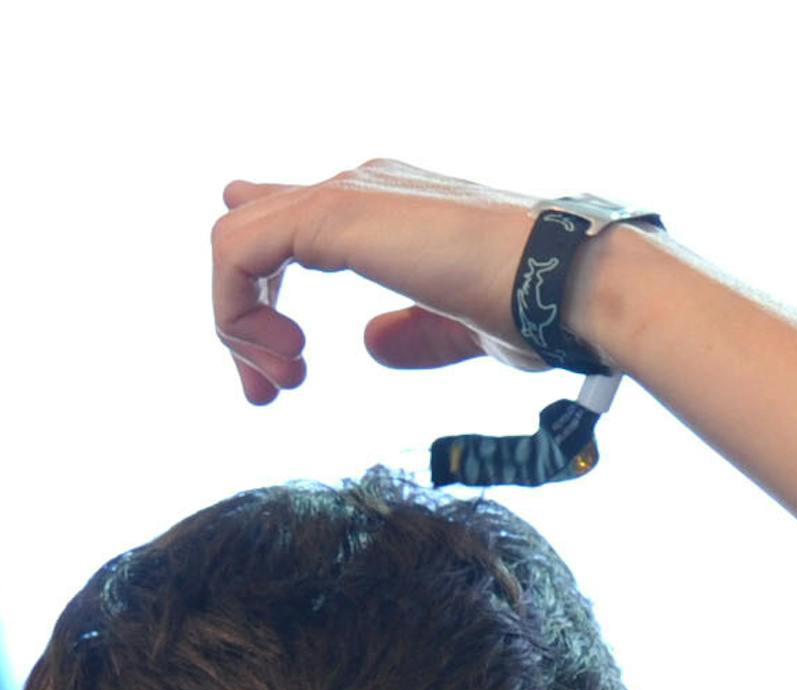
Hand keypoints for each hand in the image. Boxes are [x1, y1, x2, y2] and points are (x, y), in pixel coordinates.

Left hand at [211, 157, 561, 404]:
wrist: (564, 285)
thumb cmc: (534, 308)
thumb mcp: (461, 331)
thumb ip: (415, 335)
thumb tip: (371, 345)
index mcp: (386, 211)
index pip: (290, 222)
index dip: (260, 294)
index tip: (276, 371)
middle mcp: (359, 189)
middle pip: (252, 237)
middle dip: (241, 324)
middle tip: (265, 393)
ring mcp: (343, 196)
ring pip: (233, 242)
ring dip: (238, 324)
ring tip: (283, 379)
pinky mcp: (331, 214)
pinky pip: (236, 250)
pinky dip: (237, 310)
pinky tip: (282, 356)